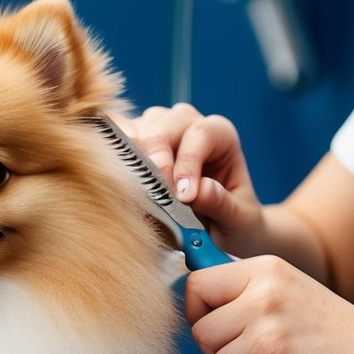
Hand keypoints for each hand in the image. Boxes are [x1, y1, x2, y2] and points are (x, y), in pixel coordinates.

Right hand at [119, 103, 268, 258]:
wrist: (222, 229)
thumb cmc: (234, 221)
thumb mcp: (239, 219)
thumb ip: (222, 204)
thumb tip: (198, 191)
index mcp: (220, 134)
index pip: (199, 134)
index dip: (188, 163)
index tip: (184, 198)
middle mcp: (188, 124)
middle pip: (163, 125)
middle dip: (157, 161)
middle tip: (157, 197)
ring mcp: (158, 130)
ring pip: (137, 128)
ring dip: (133, 159)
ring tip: (138, 191)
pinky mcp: (136, 144)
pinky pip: (118, 139)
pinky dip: (114, 156)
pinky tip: (119, 180)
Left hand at [184, 255, 353, 353]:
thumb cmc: (327, 334)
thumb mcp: (287, 293)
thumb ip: (247, 293)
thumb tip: (195, 302)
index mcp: (264, 267)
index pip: (200, 278)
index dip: (197, 307)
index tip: (212, 324)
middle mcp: (261, 285)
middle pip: (195, 309)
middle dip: (205, 336)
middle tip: (231, 349)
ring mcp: (263, 315)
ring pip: (206, 342)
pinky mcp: (266, 348)